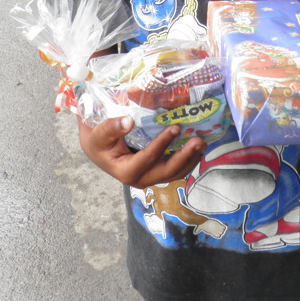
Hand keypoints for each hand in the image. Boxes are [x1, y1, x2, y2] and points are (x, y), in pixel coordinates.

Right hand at [77, 116, 206, 188]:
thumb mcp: (97, 134)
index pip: (147, 159)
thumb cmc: (97, 141)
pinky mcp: (157, 171)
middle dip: (184, 157)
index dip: (162, 144)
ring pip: (175, 173)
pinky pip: (176, 169)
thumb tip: (128, 121)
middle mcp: (140, 179)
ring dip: (191, 160)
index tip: (175, 128)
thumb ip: (110, 128)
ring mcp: (150, 177)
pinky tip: (197, 147)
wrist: (98, 148)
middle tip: (198, 141)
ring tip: (202, 143)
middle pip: (166, 172)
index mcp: (125, 171)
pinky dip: (188, 159)